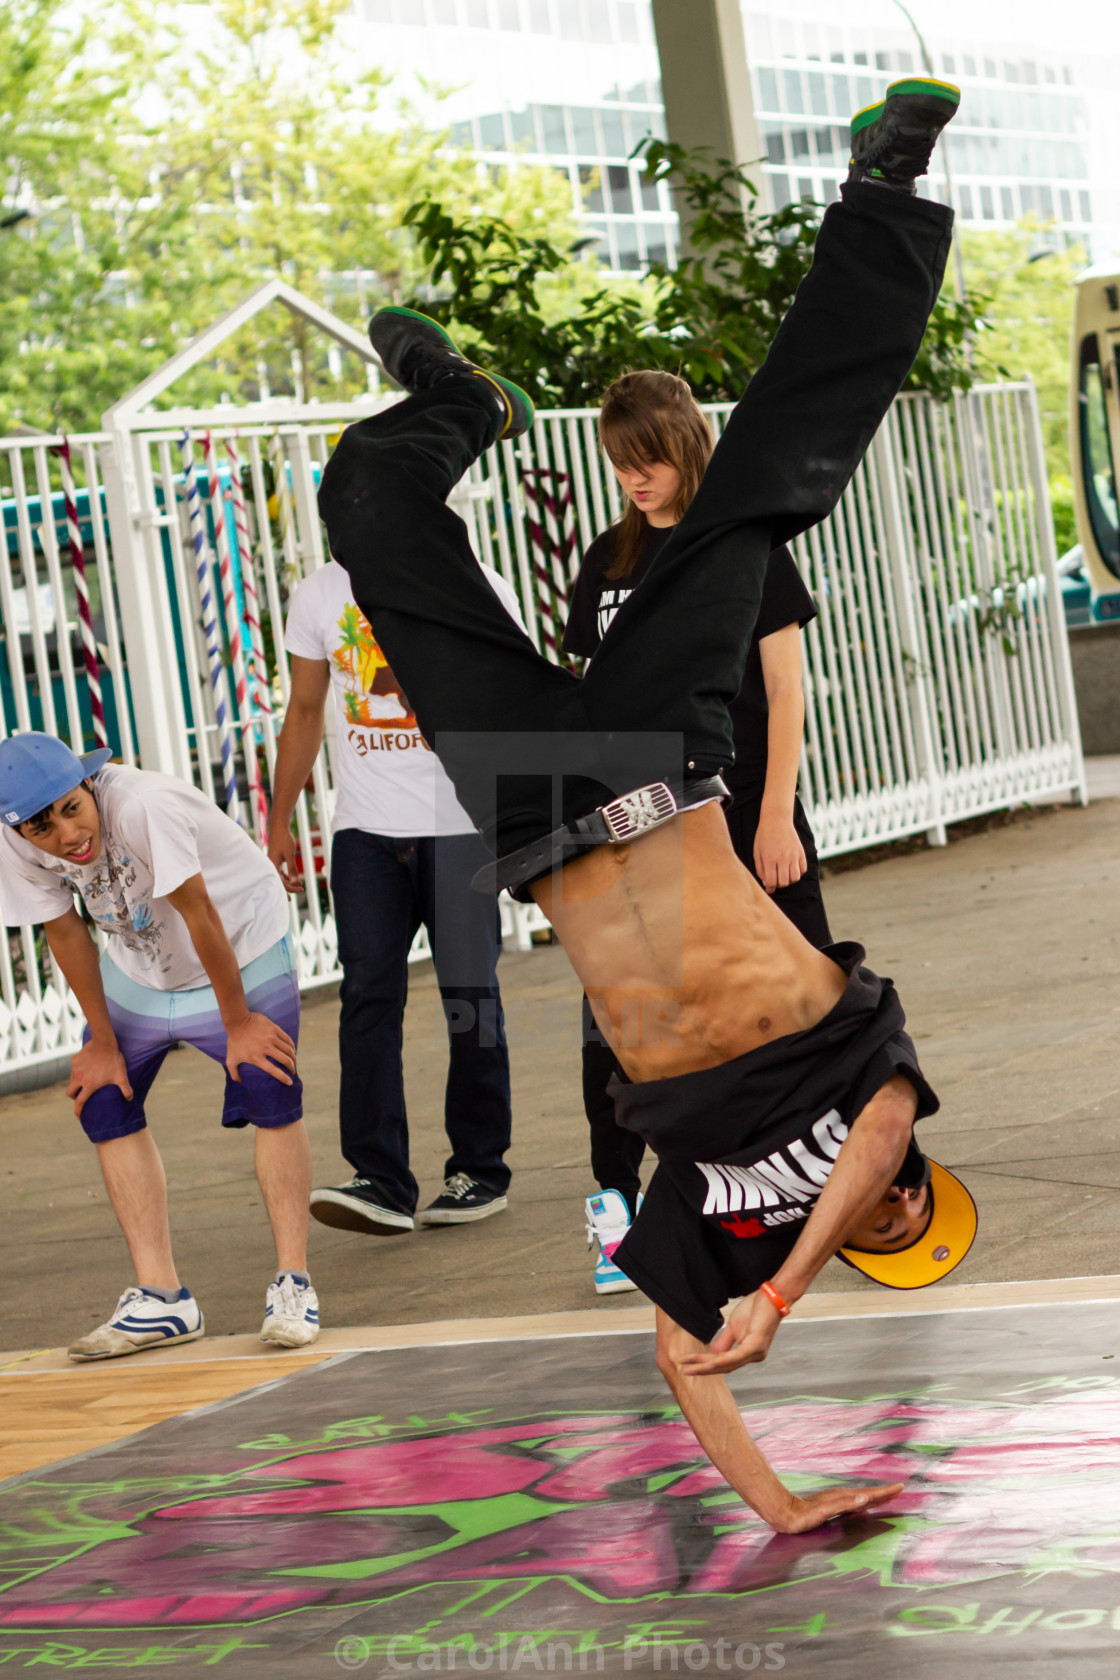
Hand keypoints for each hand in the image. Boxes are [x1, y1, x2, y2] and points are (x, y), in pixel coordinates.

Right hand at [67, 1039, 132, 1118]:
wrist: (104, 1042)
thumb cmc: (114, 1060)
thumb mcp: (121, 1076)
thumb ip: (126, 1089)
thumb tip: (130, 1099)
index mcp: (89, 1085)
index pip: (80, 1102)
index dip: (78, 1111)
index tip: (79, 1116)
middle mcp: (79, 1078)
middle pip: (69, 1092)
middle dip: (73, 1096)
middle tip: (80, 1095)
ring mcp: (75, 1069)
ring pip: (70, 1079)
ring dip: (76, 1082)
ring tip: (84, 1080)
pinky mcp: (74, 1060)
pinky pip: (73, 1067)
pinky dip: (77, 1069)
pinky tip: (86, 1066)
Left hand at [225, 1012, 296, 1084]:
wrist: (238, 1021)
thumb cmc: (234, 1041)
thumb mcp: (230, 1059)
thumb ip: (234, 1073)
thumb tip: (239, 1082)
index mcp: (256, 1057)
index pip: (273, 1070)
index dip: (283, 1077)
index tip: (289, 1082)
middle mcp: (266, 1048)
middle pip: (285, 1060)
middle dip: (291, 1067)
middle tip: (292, 1071)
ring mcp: (271, 1037)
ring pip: (288, 1049)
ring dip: (293, 1057)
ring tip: (294, 1061)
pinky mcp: (274, 1029)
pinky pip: (287, 1039)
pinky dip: (292, 1046)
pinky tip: (292, 1050)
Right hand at [268, 825, 301, 893]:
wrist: (279, 828)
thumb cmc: (284, 840)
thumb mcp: (289, 854)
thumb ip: (292, 868)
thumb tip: (294, 881)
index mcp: (273, 865)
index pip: (281, 881)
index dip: (290, 888)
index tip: (300, 889)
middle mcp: (271, 865)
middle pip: (280, 881)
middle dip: (290, 887)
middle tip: (301, 890)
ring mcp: (273, 863)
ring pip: (281, 877)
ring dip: (290, 881)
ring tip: (300, 885)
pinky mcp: (276, 860)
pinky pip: (280, 872)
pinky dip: (287, 876)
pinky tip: (294, 878)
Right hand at [679, 1290, 783, 1376]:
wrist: (772, 1295)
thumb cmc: (756, 1309)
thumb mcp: (734, 1326)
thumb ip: (724, 1342)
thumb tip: (711, 1355)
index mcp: (749, 1353)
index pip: (723, 1362)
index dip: (705, 1363)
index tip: (688, 1362)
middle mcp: (754, 1357)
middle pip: (724, 1367)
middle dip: (703, 1369)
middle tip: (685, 1371)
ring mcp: (756, 1353)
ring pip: (727, 1364)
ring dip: (707, 1366)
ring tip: (690, 1368)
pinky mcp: (756, 1345)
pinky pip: (735, 1356)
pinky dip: (721, 1361)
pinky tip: (708, 1363)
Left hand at [753, 809, 805, 893]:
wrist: (776, 820)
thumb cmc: (763, 836)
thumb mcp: (757, 852)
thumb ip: (760, 869)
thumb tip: (767, 883)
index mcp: (770, 859)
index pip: (772, 882)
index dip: (770, 888)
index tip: (769, 888)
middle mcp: (783, 858)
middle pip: (784, 882)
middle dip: (778, 885)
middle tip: (775, 881)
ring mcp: (793, 855)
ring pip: (795, 878)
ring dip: (789, 880)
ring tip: (784, 875)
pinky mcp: (801, 852)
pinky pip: (803, 869)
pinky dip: (798, 873)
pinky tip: (791, 869)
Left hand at [771, 1481, 904, 1533]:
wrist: (785, 1513)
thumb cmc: (804, 1516)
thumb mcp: (824, 1510)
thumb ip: (844, 1504)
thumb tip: (864, 1497)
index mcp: (844, 1498)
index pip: (870, 1494)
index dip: (885, 1492)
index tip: (900, 1487)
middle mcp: (842, 1497)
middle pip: (868, 1494)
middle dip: (884, 1493)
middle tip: (899, 1489)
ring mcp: (836, 1500)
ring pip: (861, 1497)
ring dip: (875, 1496)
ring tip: (886, 1495)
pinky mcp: (830, 1505)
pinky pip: (853, 1502)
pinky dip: (864, 1501)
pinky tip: (863, 1503)